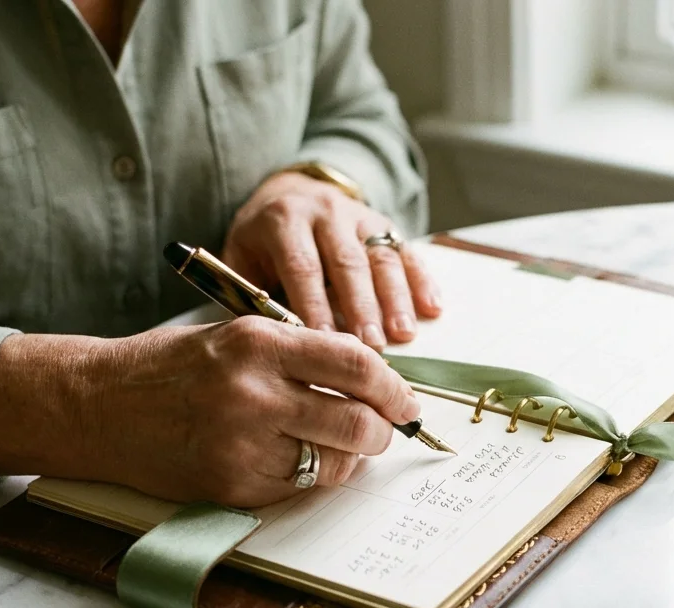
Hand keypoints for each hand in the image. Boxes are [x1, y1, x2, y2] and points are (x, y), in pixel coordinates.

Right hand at [0, 318, 419, 507]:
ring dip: (347, 459)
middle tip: (381, 432)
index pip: (356, 365)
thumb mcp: (237, 337)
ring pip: (334, 463)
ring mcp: (241, 444)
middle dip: (382, 432)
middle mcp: (253, 392)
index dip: (394, 389)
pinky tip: (290, 459)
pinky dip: (307, 477)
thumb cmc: (175, 368)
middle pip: (357, 423)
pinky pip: (298, 488)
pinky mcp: (231, 484)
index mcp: (259, 343)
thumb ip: (301, 355)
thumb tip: (373, 383)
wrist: (100, 406)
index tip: (407, 403)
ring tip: (333, 447)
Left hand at [221, 170, 441, 348]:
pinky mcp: (384, 224)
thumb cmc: (263, 244)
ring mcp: (359, 216)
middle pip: (348, 263)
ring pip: (381, 257)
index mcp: (283, 220)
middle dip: (362, 307)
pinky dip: (422, 280)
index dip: (316, 307)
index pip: (303, 267)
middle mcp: (325, 212)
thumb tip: (272, 345)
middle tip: (372, 348)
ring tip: (404, 334)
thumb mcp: (241, 259)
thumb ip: (252, 295)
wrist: (289, 193)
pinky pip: (406, 252)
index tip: (326, 344)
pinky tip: (432, 308)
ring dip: (396, 298)